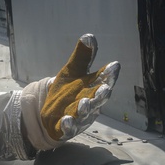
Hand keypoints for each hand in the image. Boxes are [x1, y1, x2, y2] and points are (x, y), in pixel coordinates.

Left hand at [21, 34, 118, 150]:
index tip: (114, 66)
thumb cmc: (68, 91)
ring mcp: (78, 117)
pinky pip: (67, 128)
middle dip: (101, 95)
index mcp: (93, 88)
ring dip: (85, 109)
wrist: (51, 113)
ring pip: (84, 114)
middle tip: (105, 88)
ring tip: (83, 103)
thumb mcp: (73, 71)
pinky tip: (66, 120)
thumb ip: (82, 56)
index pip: (104, 80)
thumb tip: (89, 36)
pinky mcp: (65, 128)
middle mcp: (90, 103)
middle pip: (98, 99)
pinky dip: (68, 125)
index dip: (109, 74)